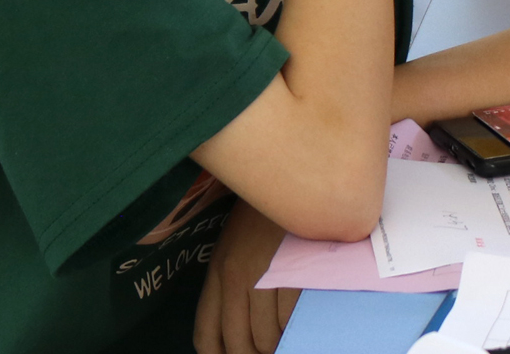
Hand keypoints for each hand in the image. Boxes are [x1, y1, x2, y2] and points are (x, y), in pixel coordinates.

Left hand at [192, 199, 299, 353]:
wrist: (297, 173)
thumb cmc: (271, 211)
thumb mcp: (239, 242)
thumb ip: (232, 280)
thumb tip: (243, 323)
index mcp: (218, 271)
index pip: (207, 336)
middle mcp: (235, 276)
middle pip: (238, 344)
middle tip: (270, 350)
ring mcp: (265, 274)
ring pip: (266, 337)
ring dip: (278, 344)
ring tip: (289, 336)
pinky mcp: (293, 270)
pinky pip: (291, 319)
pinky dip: (297, 328)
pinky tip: (303, 319)